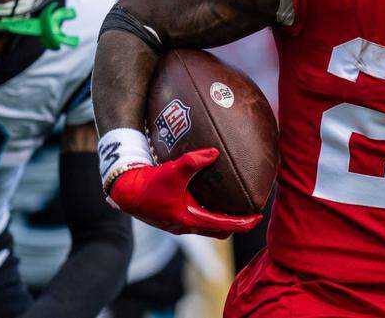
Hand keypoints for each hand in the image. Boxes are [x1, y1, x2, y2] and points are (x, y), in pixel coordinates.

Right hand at [107, 148, 261, 238]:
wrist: (125, 192)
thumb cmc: (149, 184)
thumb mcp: (173, 171)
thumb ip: (194, 161)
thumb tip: (215, 153)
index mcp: (190, 220)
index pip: (226, 227)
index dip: (245, 223)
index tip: (259, 217)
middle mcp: (186, 226)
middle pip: (219, 231)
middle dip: (236, 224)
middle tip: (248, 212)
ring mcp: (178, 224)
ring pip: (207, 226)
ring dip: (220, 219)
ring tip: (233, 205)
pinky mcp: (172, 217)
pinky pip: (196, 219)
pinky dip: (207, 213)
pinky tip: (209, 197)